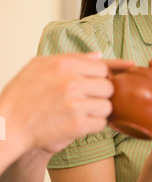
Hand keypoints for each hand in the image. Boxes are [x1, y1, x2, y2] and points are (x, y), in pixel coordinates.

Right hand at [0, 54, 134, 154]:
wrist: (8, 126)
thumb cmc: (21, 96)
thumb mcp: (39, 65)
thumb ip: (72, 58)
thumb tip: (98, 56)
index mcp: (64, 64)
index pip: (102, 67)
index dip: (104, 76)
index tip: (110, 80)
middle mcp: (72, 82)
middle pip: (108, 86)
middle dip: (103, 94)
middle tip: (92, 99)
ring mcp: (76, 104)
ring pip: (108, 106)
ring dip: (101, 110)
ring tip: (86, 112)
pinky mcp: (77, 126)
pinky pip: (101, 124)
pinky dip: (96, 125)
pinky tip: (83, 123)